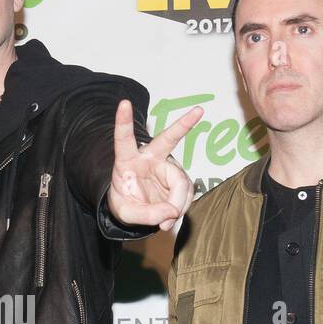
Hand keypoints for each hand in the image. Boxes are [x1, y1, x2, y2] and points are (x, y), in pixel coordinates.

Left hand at [108, 100, 202, 231]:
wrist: (134, 207)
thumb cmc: (125, 203)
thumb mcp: (126, 213)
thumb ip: (146, 214)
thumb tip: (171, 212)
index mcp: (128, 160)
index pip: (124, 140)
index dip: (123, 122)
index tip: (123, 103)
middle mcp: (149, 158)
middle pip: (168, 139)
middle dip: (183, 125)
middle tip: (199, 111)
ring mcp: (166, 166)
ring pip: (181, 183)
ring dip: (177, 204)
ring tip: (166, 220)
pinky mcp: (178, 177)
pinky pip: (187, 194)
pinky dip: (181, 207)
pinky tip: (172, 214)